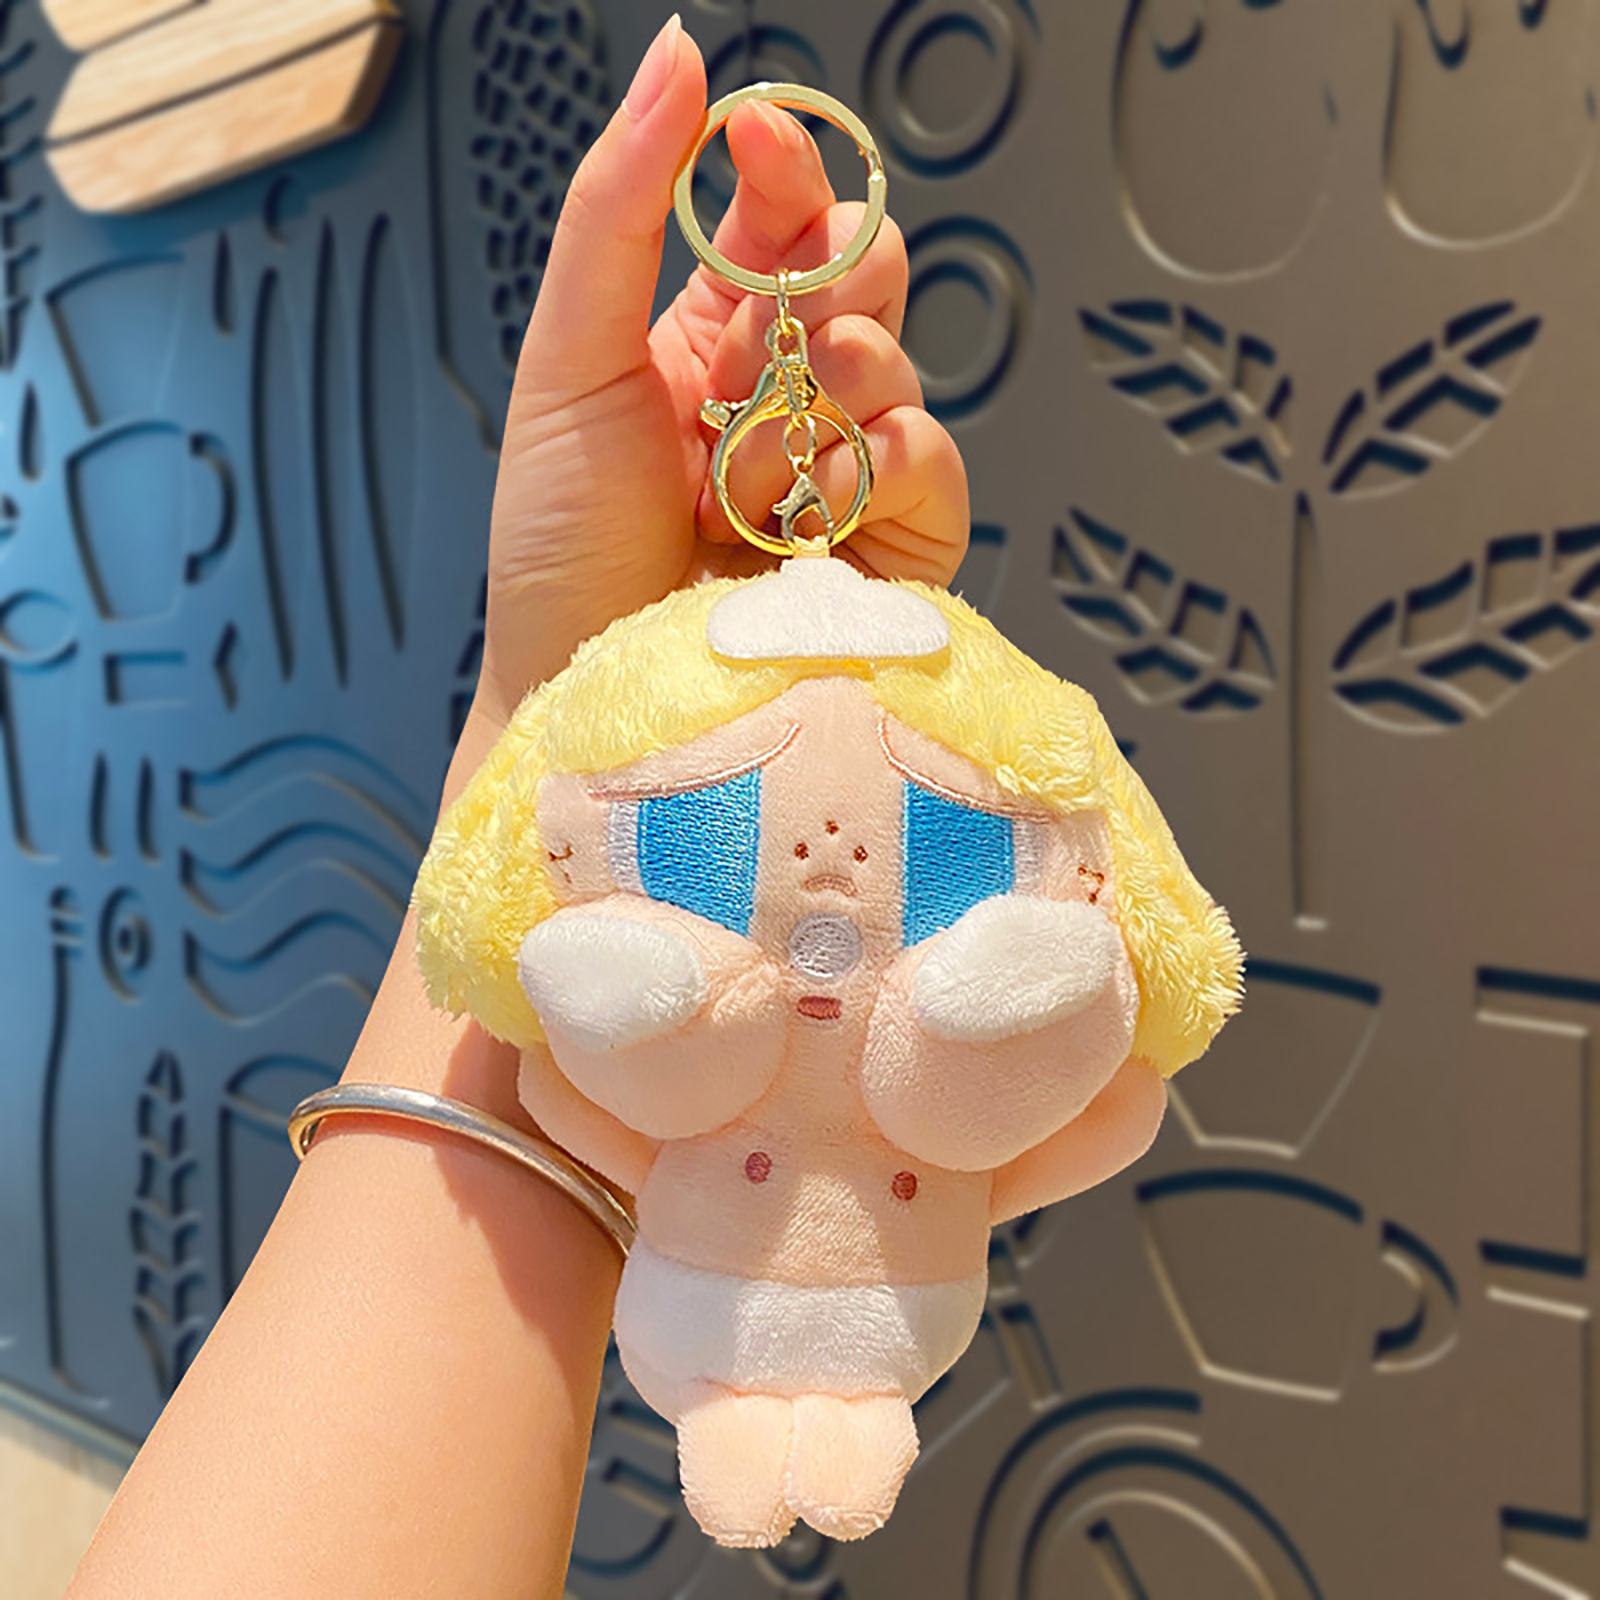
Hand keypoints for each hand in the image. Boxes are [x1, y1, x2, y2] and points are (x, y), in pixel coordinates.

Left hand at [470, 16, 969, 727]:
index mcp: (713, 336)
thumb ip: (623, 208)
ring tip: (733, 486)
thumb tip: (676, 61)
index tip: (753, 139)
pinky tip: (804, 514)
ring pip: (893, 356)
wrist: (586, 685)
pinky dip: (873, 465)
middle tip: (734, 368)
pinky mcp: (898, 538)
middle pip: (864, 270)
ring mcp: (845, 465)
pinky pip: (930, 454)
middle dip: (805, 294)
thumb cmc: (559, 545)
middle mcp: (789, 392)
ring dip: (808, 403)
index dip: (784, 164)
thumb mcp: (569, 358)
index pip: (786, 215)